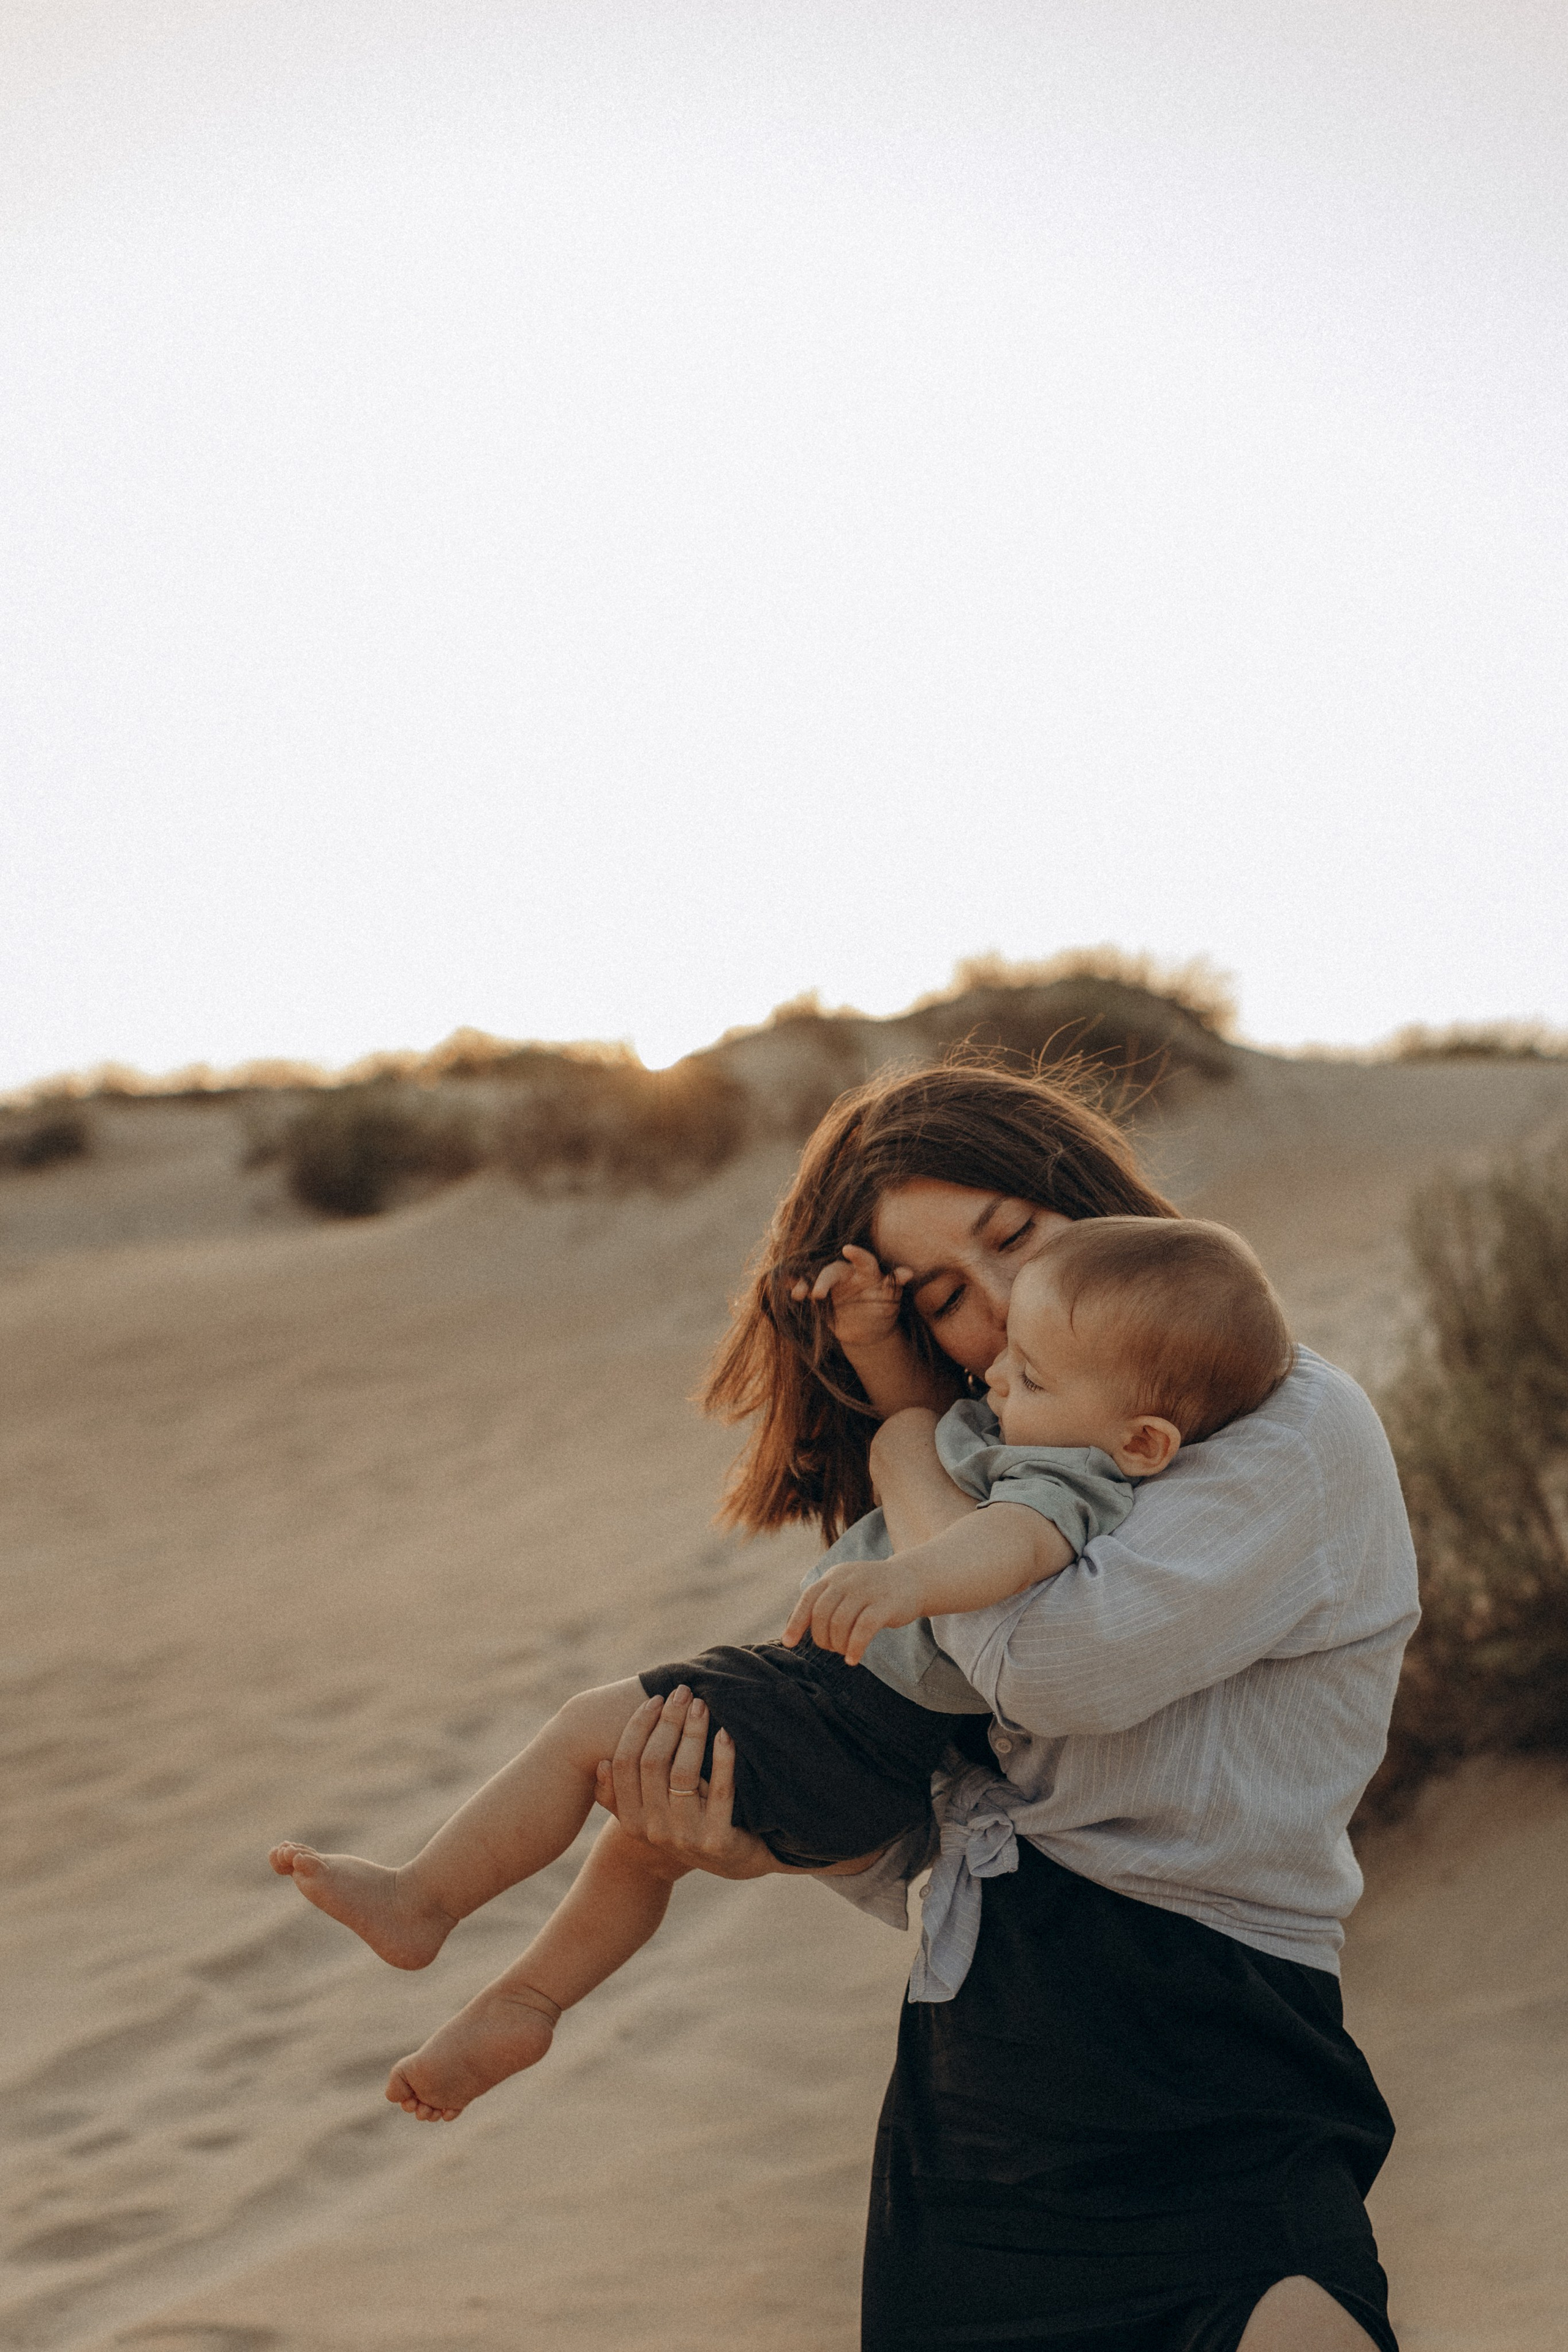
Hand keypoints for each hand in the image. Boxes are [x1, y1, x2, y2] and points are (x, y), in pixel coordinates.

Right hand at [592, 1688, 779, 1880]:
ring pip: (682, 1773)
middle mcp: (653, 1829)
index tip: (656, 1699)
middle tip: (683, 1693)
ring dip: (692, 1733)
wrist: (731, 1863)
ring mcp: (685, 1837)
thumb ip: (621, 1793)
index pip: (624, 1764)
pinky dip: (722, 1758)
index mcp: (632, 1819)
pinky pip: (719, 1791)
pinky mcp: (717, 1841)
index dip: (638, 1727)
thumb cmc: (686, 1823)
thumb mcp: (650, 1811)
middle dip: (667, 1722)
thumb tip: (601, 1764)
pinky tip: (726, 1734)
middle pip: (652, 1763)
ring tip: (702, 1706)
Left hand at [782, 1557, 924, 1667]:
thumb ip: (825, 1601)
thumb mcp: (846, 1587)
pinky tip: (853, 1659)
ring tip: (844, 1652)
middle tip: (831, 1648)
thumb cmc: (873, 1591)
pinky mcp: (885, 1604)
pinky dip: (854, 1648)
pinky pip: (863, 1630)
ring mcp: (867, 1590)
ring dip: (838, 1644)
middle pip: (822, 1614)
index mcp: (835, 1576)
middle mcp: (848, 1580)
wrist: (912, 1579)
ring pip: (840, 1623)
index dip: (796, 1622)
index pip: (808, 1598)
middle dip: (821, 1638)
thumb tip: (795, 1628)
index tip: (789, 1643)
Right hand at [789, 1242, 911, 1354]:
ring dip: (804, 1285)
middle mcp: (846, 1273)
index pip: (863, 1260)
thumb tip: (909, 1272)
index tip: (848, 1250)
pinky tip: (785, 1284)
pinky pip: (804, 1287)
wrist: (868, 1331)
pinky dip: (794, 1284)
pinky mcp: (818, 1295)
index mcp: (867, 1272)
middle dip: (823, 1280)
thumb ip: (896, 1282)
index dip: (856, 1254)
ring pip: (814, 1280)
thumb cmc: (883, 1309)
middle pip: (832, 1271)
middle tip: (817, 1294)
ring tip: (798, 1296)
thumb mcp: (892, 1297)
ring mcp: (830, 1284)